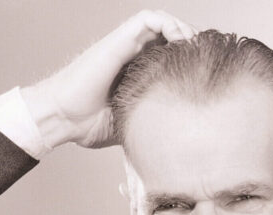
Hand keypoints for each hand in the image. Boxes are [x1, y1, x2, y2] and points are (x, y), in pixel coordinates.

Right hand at [22, 10, 195, 147]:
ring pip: (164, 22)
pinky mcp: (119, 40)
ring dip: (184, 30)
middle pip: (172, 36)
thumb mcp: (133, 122)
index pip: (173, 55)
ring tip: (197, 48)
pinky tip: (181, 41)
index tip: (209, 73)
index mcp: (138, 73)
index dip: (193, 58)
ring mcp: (126, 45)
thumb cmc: (88, 124)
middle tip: (209, 59)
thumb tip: (181, 138)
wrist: (62, 118)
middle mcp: (133, 55)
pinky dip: (169, 24)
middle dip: (194, 44)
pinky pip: (149, 18)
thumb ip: (153, 119)